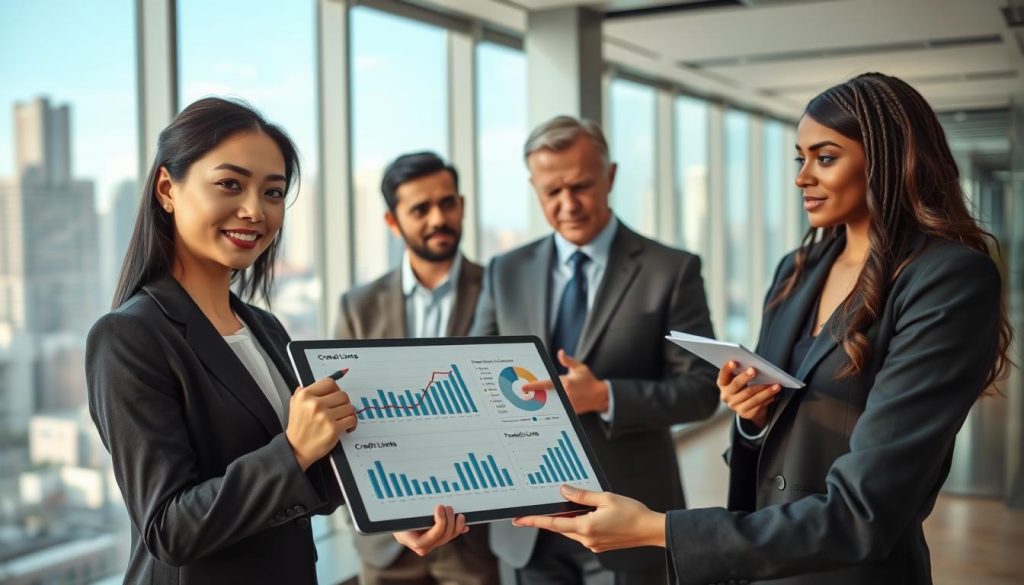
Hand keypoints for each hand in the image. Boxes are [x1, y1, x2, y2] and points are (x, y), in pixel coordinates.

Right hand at [285, 376, 356, 470]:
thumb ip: (306, 391)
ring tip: (342, 418)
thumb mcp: (295, 404)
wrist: (296, 449)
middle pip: (342, 394)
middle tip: (339, 410)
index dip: (335, 389)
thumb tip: (325, 383)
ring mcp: (324, 417)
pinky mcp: (333, 429)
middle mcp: (314, 404)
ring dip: (348, 413)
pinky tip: (346, 427)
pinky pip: (351, 419)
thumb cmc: (298, 427)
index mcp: (305, 395)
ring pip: (349, 407)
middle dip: (343, 403)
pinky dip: (352, 423)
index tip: (336, 396)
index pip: (329, 383)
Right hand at [393, 505, 467, 556]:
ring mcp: (431, 543)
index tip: (439, 507)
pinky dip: (458, 529)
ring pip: (448, 537)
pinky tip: (465, 526)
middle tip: (447, 506)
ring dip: (456, 525)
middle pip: (443, 537)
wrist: (394, 523)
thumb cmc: (396, 517)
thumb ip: (412, 512)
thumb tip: (424, 503)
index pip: (432, 537)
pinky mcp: (437, 539)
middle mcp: (424, 546)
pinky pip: (450, 536)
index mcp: (413, 541)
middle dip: (448, 520)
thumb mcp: (401, 515)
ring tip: (456, 512)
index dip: (440, 523)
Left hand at [512, 485, 664, 551]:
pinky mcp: (599, 545)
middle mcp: (586, 539)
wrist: (650, 529)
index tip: (519, 520)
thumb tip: (563, 491)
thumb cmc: (632, 513)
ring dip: (565, 521)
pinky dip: (577, 524)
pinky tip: (582, 514)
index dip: (534, 521)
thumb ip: (582, 495)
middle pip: (560, 528)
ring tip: (562, 507)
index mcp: (586, 527)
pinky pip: (581, 534)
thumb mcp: (605, 498)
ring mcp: (593, 544)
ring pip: (571, 531)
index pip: (553, 524)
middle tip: (533, 511)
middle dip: (548, 519)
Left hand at [523, 350, 608, 414]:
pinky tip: (546, 406)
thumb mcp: (580, 367)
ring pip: (551, 404)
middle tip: (525, 395)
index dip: (534, 386)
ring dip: (543, 402)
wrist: (599, 396)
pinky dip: (552, 407)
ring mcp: (567, 404)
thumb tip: (560, 353)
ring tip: (534, 401)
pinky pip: (558, 410)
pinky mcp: (569, 411)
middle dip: (536, 395)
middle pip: (545, 395)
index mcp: (566, 383)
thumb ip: (568, 360)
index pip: (546, 384)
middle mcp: (565, 394)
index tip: (524, 387)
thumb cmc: (589, 380)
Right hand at [717, 361, 780, 429]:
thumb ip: (741, 372)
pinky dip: (767, 398)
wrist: (746, 407)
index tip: (734, 362)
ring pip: (751, 396)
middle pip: (736, 385)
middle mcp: (726, 396)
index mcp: (723, 384)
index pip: (723, 375)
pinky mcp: (745, 413)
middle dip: (745, 377)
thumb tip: (753, 366)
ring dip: (765, 390)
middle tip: (754, 370)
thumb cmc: (743, 387)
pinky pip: (758, 405)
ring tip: (775, 385)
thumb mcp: (739, 379)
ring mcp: (735, 406)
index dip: (727, 368)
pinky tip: (773, 394)